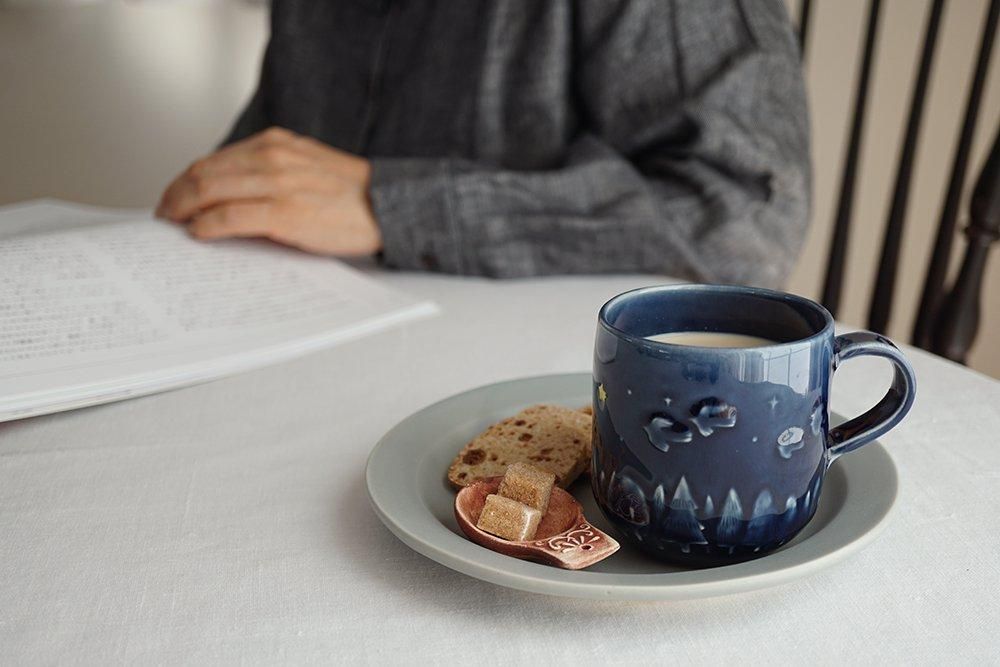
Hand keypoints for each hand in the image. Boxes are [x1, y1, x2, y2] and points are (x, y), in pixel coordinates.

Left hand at [156, 127, 381, 255]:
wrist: (388, 206)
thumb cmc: (350, 195)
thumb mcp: (305, 167)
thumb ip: (270, 173)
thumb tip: (230, 199)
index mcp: (275, 144)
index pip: (215, 159)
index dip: (186, 179)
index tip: (175, 197)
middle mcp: (271, 157)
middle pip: (204, 172)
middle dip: (175, 195)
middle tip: (164, 215)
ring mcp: (277, 184)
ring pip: (209, 191)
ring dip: (183, 209)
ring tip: (174, 225)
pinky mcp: (284, 213)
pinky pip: (230, 217)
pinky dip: (206, 225)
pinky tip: (198, 234)